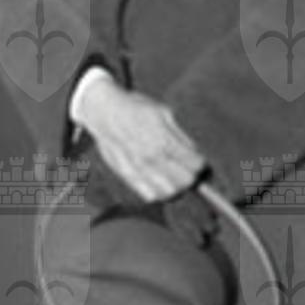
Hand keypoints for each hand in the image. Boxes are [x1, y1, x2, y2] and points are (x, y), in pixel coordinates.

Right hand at [78, 79, 205, 203]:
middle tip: (188, 168)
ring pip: (169, 193)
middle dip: (191, 176)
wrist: (104, 110)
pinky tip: (160, 181)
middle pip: (185, 182)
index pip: (194, 165)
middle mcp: (151, 158)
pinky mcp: (127, 175)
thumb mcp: (164, 112)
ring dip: (177, 187)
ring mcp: (138, 169)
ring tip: (176, 176)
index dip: (201, 163)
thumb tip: (196, 152)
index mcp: (163, 140)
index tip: (199, 160)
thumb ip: (181, 135)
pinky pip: (150, 195)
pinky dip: (159, 192)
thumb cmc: (135, 108)